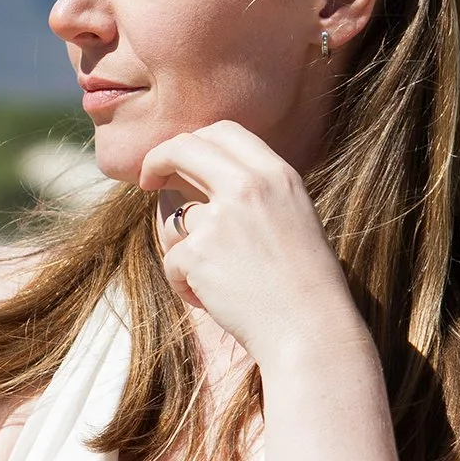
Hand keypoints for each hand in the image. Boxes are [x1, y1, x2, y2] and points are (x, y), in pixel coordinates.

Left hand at [138, 121, 365, 370]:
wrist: (312, 330)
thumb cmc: (305, 284)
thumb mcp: (294, 217)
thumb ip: (257, 192)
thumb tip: (202, 180)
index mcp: (278, 174)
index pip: (224, 130)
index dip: (192, 141)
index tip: (178, 161)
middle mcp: (249, 186)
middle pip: (184, 147)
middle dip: (157, 159)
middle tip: (147, 181)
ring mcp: (221, 217)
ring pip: (173, 216)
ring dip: (182, 248)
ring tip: (214, 280)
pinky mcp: (198, 253)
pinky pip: (173, 262)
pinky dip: (186, 285)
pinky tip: (215, 301)